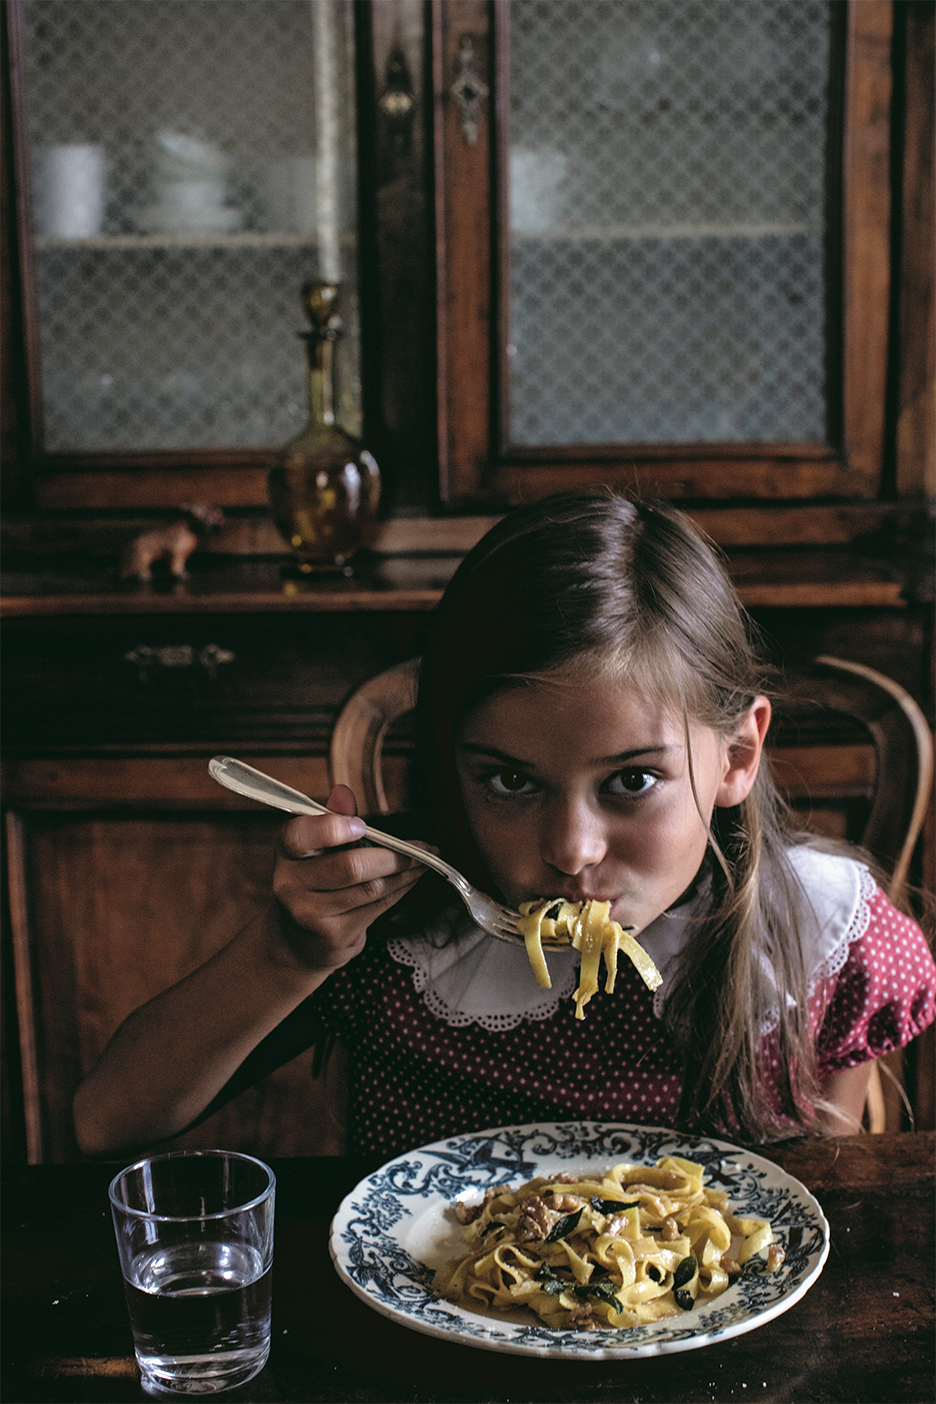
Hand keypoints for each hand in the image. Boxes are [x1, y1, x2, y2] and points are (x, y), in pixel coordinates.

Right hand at [270, 785, 425, 971]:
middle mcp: (291, 885)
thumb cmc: (312, 881)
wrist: (298, 938)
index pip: (299, 836)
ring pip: (370, 888)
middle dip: (393, 856)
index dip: (331, 829)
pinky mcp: (332, 935)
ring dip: (405, 873)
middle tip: (420, 847)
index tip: (361, 825)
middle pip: (349, 867)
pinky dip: (400, 890)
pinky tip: (411, 879)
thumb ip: (331, 819)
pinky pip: (376, 907)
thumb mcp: (315, 848)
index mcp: (286, 853)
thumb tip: (344, 792)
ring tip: (424, 861)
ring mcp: (310, 914)